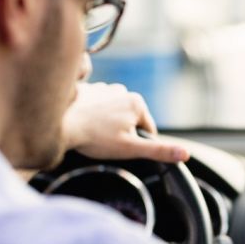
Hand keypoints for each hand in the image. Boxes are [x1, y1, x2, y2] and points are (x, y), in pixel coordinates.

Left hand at [63, 82, 189, 162]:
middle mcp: (122, 90)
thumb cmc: (94, 138)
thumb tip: (185, 154)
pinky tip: (83, 126)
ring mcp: (103, 88)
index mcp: (137, 103)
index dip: (137, 144)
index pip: (147, 130)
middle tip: (105, 143)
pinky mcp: (86, 90)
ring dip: (107, 124)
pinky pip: (96, 107)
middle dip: (121, 133)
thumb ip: (159, 151)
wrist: (59, 124)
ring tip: (93, 135)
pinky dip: (92, 116)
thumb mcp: (130, 148)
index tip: (122, 150)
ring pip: (113, 113)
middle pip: (129, 120)